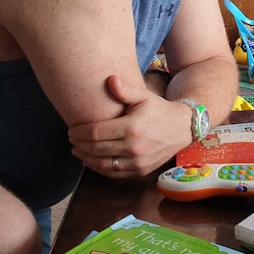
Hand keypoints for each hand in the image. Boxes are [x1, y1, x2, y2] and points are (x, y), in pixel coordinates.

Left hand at [67, 75, 190, 178]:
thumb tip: (110, 79)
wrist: (182, 128)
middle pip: (96, 149)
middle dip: (79, 145)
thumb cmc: (159, 110)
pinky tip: (92, 162)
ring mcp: (137, 162)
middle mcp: (134, 147)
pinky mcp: (140, 171)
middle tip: (71, 140)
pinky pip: (114, 173)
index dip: (79, 133)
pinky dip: (100, 169)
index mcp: (132, 127)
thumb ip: (125, 90)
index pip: (95, 133)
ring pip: (102, 165)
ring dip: (86, 159)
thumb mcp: (144, 96)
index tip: (71, 130)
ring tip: (77, 151)